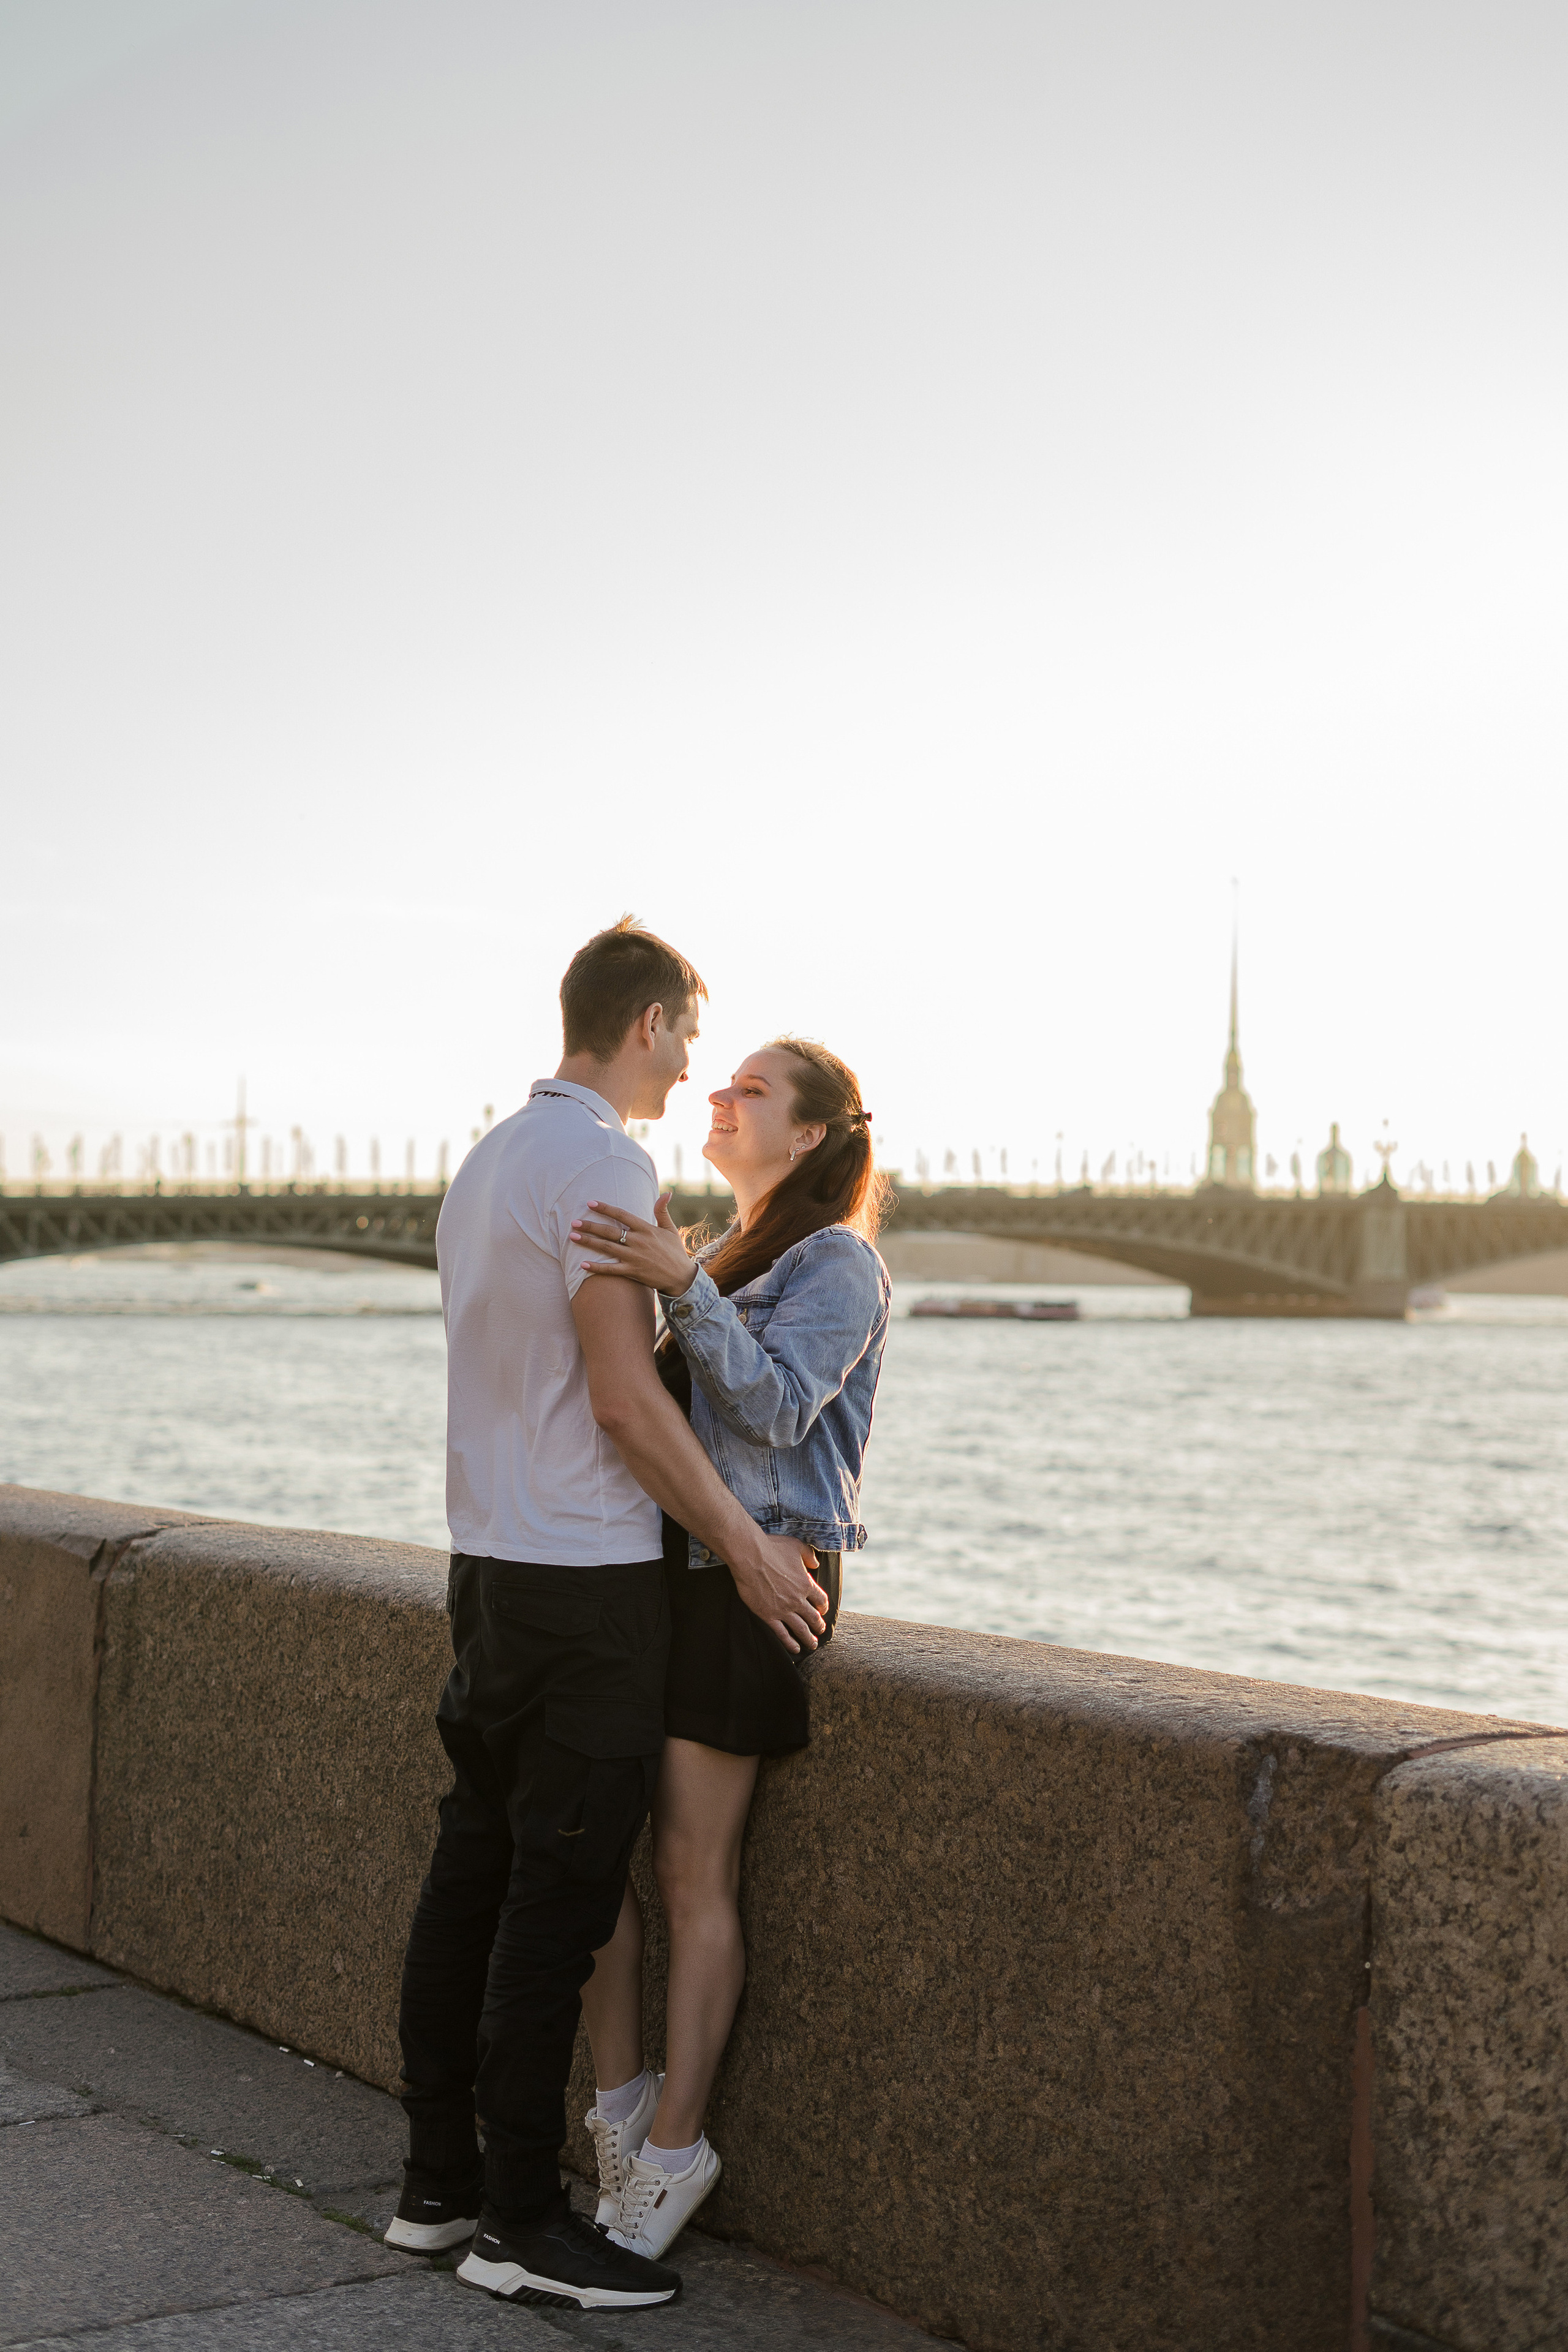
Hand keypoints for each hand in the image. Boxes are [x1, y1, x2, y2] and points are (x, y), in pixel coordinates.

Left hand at [572, 1194, 698, 1294]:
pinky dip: (597, 1267)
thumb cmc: (674, 1251)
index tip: (590, 1203)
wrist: (681, 1277)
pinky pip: (611, 1269)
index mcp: (646, 1229)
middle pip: (610, 1231)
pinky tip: (582, 1264)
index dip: (605, 1208)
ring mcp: (634, 1257)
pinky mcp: (632, 1272)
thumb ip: (662, 1211)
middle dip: (590, 1226)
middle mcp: (639, 1242)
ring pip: (607, 1248)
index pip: (622, 1215)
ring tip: (573, 1237)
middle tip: (573, 1222)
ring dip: (589, 1242)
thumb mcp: (670, 1229)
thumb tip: (666, 1193)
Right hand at [727, 1530, 828, 1655]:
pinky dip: (790, 1643)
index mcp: (806, 1583)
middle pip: (813, 1617)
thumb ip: (809, 1555)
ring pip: (800, 1629)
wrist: (750, 1556)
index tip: (822, 1611)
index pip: (821, 1600)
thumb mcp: (796, 1546)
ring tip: (812, 1645)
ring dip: (808, 1638)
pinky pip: (782, 1633)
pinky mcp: (768, 1615)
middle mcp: (797, 1599)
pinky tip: (795, 1648)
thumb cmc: (772, 1548)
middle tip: (820, 1631)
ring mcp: (783, 1609)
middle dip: (818, 1626)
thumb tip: (816, 1563)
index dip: (823, 1607)